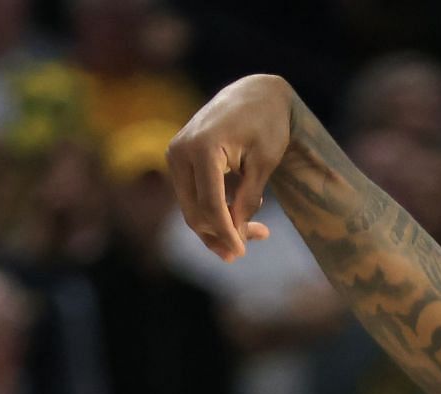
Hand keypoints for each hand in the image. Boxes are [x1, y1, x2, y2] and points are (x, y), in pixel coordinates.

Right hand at [166, 74, 293, 260]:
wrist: (253, 93)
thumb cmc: (265, 124)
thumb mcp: (264, 163)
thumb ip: (248, 199)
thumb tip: (236, 233)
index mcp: (202, 148)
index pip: (210, 205)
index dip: (226, 233)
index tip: (242, 253)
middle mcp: (180, 151)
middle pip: (194, 211)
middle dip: (222, 234)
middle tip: (257, 241)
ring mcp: (175, 155)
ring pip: (191, 207)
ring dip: (218, 226)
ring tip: (259, 233)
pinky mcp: (179, 160)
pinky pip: (192, 195)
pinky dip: (213, 211)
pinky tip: (241, 218)